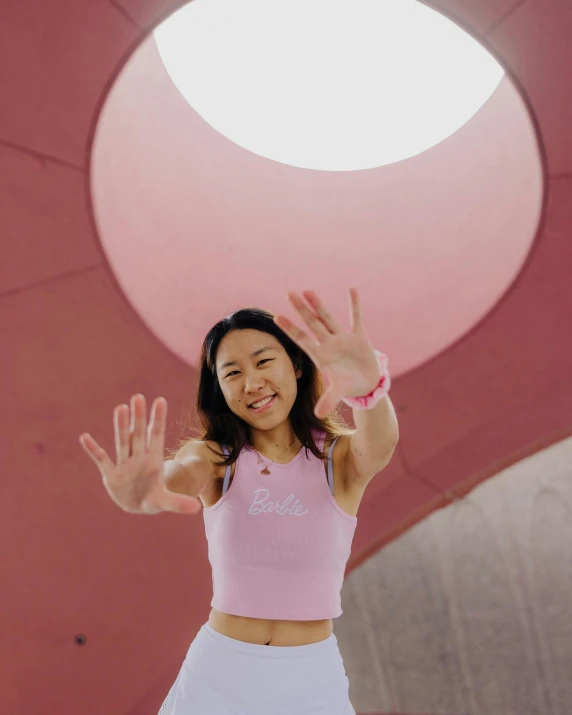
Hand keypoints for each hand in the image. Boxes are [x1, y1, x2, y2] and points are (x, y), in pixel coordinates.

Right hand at [79, 395, 201, 515]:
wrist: (137, 506)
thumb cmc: (153, 498)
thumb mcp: (165, 502)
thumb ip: (178, 503)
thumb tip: (197, 509)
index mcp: (154, 461)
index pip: (156, 436)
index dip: (158, 419)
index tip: (160, 401)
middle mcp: (139, 458)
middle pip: (138, 435)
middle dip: (139, 418)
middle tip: (138, 397)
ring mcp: (124, 465)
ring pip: (123, 442)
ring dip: (121, 426)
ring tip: (121, 408)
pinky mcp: (111, 475)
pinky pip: (102, 460)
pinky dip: (94, 450)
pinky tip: (85, 437)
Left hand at [273, 288, 380, 418]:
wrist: (367, 383)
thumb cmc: (348, 386)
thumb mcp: (338, 392)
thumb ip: (329, 400)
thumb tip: (319, 414)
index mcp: (321, 356)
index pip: (302, 340)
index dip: (290, 329)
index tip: (276, 317)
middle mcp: (329, 344)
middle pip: (312, 324)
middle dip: (301, 309)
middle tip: (288, 293)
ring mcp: (343, 339)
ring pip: (328, 318)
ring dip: (319, 305)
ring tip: (308, 290)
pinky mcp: (359, 337)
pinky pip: (356, 318)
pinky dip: (355, 304)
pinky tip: (352, 289)